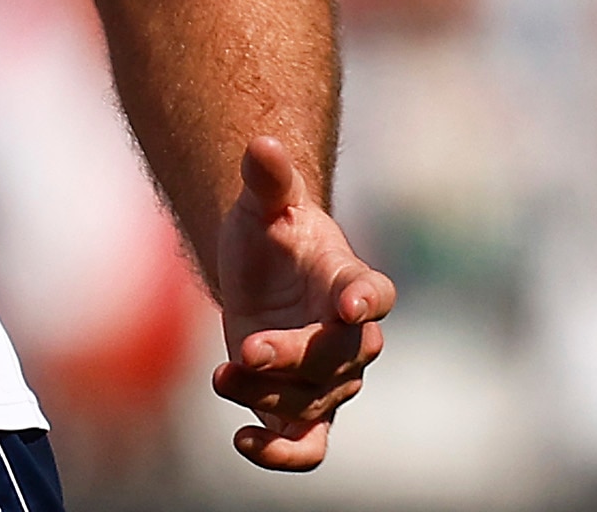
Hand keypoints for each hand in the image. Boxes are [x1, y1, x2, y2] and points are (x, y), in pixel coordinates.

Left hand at [210, 137, 394, 470]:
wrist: (261, 273)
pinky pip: (307, 446)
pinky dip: (282, 454)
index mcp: (349, 282)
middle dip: (294, 358)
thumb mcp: (265, 203)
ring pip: (314, 402)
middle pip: (337, 359)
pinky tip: (242, 442)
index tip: (351, 306)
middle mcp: (348, 338)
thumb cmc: (272, 235)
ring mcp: (328, 379)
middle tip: (247, 350)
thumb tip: (261, 142)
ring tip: (223, 375)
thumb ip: (268, 179)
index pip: (373, 294)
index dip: (366, 300)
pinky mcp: (301, 409)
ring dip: (269, 397)